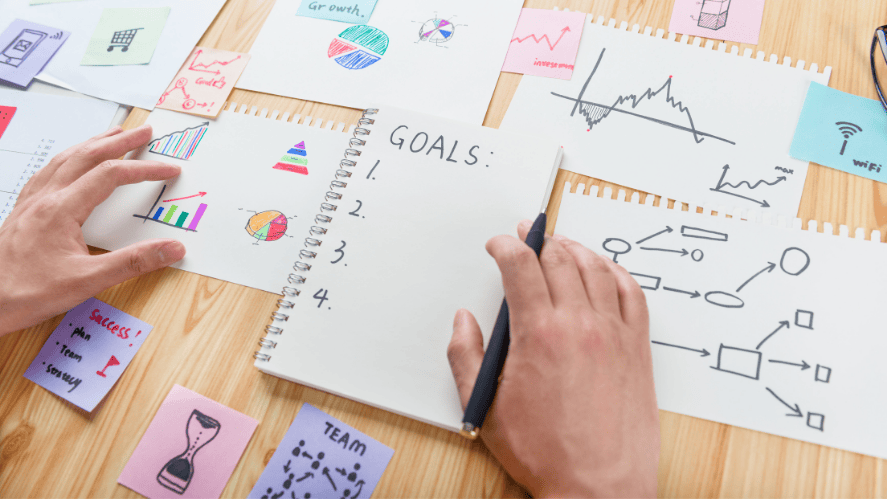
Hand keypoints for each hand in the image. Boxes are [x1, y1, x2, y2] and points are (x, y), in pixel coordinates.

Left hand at [0, 125, 184, 335]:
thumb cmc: (30, 293)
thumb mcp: (88, 281)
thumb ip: (134, 262)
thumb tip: (172, 249)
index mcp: (61, 209)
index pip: (111, 176)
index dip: (143, 170)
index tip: (168, 170)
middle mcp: (44, 199)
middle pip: (86, 157)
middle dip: (119, 142)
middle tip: (144, 132)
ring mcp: (30, 203)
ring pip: (64, 159)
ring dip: (92, 144)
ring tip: (112, 135)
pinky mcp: (22, 212)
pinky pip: (46, 173)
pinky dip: (66, 159)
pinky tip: (69, 162)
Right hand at [448, 220, 659, 497]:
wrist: (598, 488)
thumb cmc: (545, 453)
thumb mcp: (486, 407)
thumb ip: (466, 356)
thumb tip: (464, 321)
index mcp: (539, 334)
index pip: (520, 266)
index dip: (504, 245)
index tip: (497, 244)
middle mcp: (580, 324)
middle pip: (558, 259)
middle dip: (537, 240)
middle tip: (526, 235)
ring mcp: (614, 333)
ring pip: (596, 268)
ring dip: (574, 249)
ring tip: (560, 244)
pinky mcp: (638, 348)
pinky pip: (632, 293)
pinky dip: (616, 272)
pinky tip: (605, 269)